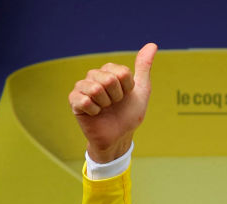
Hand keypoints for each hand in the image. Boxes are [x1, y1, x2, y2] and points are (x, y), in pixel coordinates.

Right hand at [68, 42, 157, 161]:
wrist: (119, 136)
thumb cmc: (129, 114)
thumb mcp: (141, 90)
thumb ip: (144, 67)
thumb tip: (152, 45)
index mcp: (109, 70)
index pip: (122, 72)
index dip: (128, 88)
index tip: (126, 96)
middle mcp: (94, 75)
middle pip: (109, 79)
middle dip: (117, 96)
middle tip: (114, 104)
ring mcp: (82, 87)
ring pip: (96, 89)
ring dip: (106, 104)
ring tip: (105, 109)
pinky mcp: (74, 101)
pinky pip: (84, 101)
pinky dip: (95, 111)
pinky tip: (95, 114)